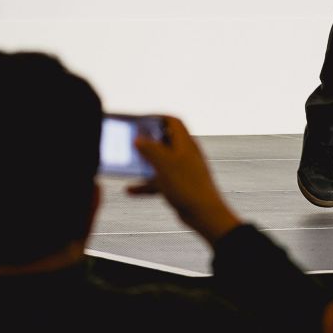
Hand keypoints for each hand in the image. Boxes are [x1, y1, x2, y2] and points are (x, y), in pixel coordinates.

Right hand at [126, 115, 242, 245]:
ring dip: (144, 163)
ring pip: (160, 162)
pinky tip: (130, 190)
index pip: (173, 122)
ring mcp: (182, 170)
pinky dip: (145, 183)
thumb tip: (138, 138)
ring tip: (128, 164)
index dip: (157, 118)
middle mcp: (185, 154)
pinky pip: (159, 181)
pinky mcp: (179, 186)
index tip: (141, 121)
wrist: (204, 214)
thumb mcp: (165, 164)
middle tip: (131, 142)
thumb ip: (150, 149)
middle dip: (147, 141)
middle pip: (164, 141)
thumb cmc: (187, 186)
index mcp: (185, 143)